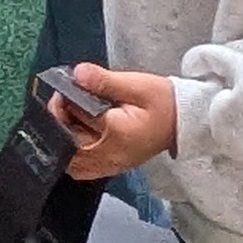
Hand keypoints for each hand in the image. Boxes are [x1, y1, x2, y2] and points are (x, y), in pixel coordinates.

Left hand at [53, 64, 177, 183]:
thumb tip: (77, 74)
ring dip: (64, 136)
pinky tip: (77, 133)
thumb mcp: (138, 85)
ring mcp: (108, 165)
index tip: (66, 86)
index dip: (64, 99)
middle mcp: (108, 154)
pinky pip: (80, 168)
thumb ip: (105, 81)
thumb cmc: (164, 103)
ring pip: (69, 158)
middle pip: (66, 141)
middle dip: (60, 119)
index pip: (76, 116)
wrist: (183, 124)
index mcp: (115, 132)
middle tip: (65, 98)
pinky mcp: (110, 168)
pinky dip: (72, 152)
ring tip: (71, 114)